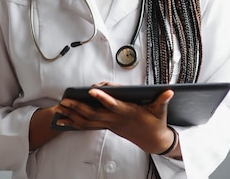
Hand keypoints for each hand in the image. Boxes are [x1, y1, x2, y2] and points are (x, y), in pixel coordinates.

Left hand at [54, 83, 178, 155]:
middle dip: (78, 107)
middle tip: (65, 100)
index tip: (92, 90)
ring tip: (59, 108)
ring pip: (88, 122)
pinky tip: (65, 120)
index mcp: (128, 113)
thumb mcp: (161, 110)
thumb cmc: (156, 122)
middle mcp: (116, 120)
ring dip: (73, 115)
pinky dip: (76, 123)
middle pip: (94, 114)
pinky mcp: (108, 127)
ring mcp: (110, 125)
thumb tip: (170, 91)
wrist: (153, 140)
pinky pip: (89, 126)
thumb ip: (163, 100)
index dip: (103, 98)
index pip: (114, 104)